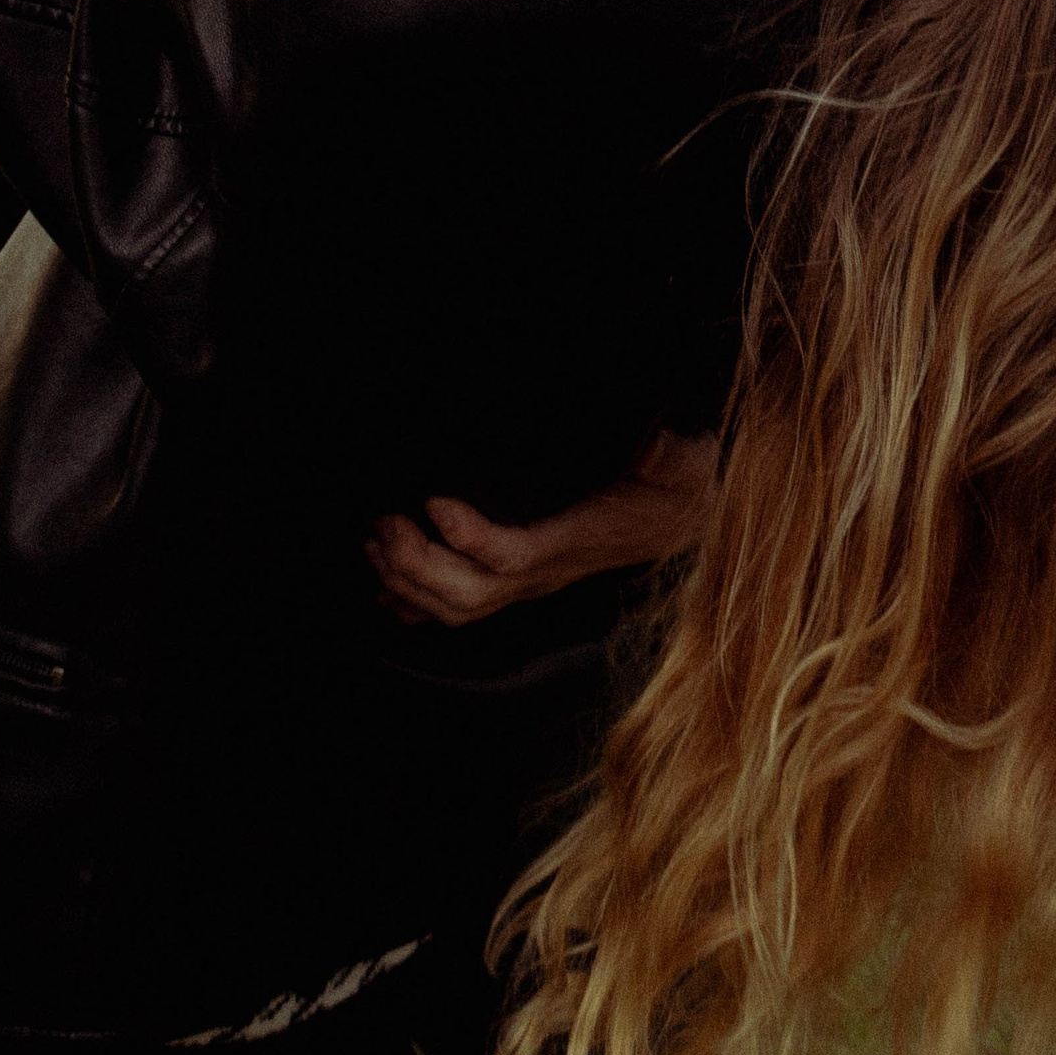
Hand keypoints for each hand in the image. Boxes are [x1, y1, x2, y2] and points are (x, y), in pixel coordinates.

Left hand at [364, 430, 718, 628]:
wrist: (678, 519)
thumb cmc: (671, 484)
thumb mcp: (680, 462)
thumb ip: (670, 455)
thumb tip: (657, 445)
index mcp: (575, 539)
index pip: (516, 555)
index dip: (471, 538)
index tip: (433, 503)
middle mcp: (547, 573)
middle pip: (472, 593)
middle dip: (418, 565)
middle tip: (383, 524)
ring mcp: (531, 584)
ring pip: (461, 607)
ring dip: (410, 582)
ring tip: (375, 545)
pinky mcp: (520, 583)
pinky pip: (463, 609)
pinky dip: (418, 605)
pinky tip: (386, 591)